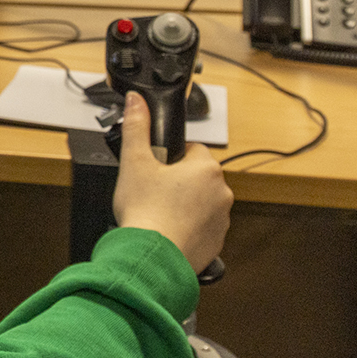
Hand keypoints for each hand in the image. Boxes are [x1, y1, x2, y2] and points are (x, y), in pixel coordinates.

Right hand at [112, 93, 232, 272]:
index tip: (156, 168)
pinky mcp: (216, 242)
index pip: (193, 149)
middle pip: (198, 176)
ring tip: (158, 213)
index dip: (171, 157)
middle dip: (178, 181)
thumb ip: (137, 126)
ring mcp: (221, 219)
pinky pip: (203, 227)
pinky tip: (167, 230)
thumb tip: (136, 101)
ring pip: (201, 202)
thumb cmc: (145, 212)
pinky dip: (188, 227)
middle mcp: (221, 192)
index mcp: (206, 168)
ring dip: (185, 204)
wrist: (152, 257)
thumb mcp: (134, 162)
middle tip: (152, 190)